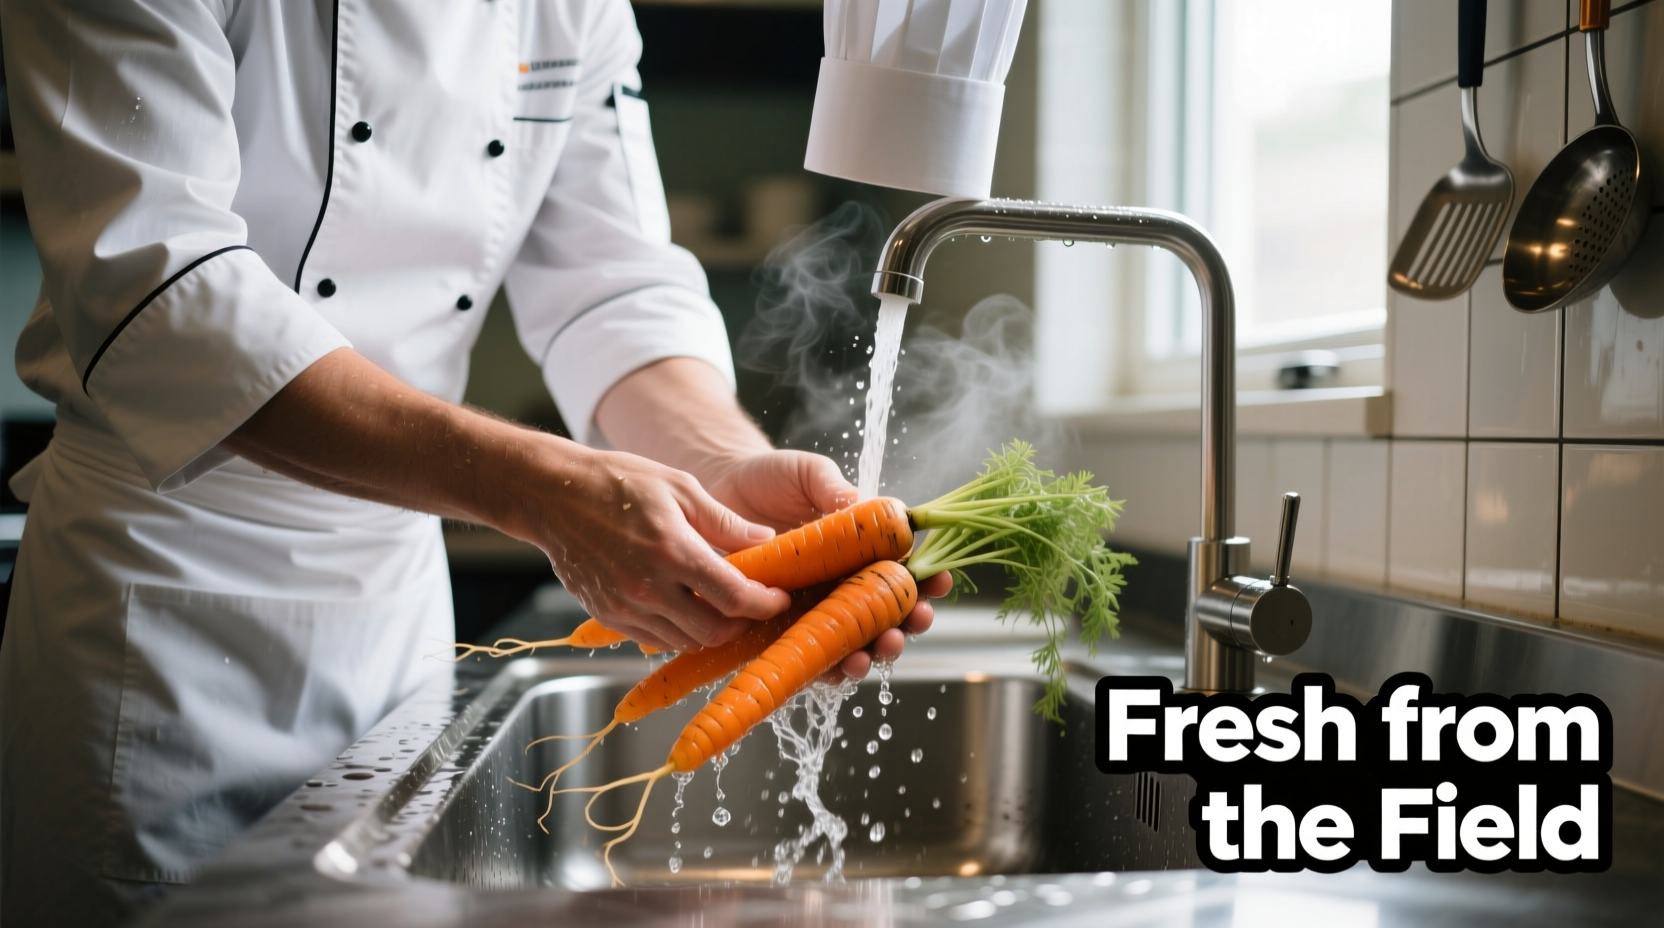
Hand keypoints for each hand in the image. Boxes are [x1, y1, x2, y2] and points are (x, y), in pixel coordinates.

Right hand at [523, 445, 791, 651]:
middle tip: (754, 605)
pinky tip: (686, 608)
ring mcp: (625, 605)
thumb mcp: (680, 487)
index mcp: (673, 550)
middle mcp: (648, 586)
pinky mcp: (607, 614)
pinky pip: (655, 639)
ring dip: (710, 630)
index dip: (765, 604)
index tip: (779, 599)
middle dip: (742, 622)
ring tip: (721, 607)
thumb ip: (725, 521)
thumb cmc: (618, 482)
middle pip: (714, 631)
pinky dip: (678, 632)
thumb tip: (767, 540)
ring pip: (685, 641)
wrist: (553, 494)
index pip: (734, 597)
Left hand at [703, 450, 950, 679]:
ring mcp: (815, 609)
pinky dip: (830, 668)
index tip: (939, 582)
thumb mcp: (807, 473)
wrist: (718, 490)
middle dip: (907, 622)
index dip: (927, 580)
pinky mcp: (783, 629)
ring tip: (878, 647)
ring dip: (874, 652)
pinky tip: (840, 666)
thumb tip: (865, 505)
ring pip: (856, 642)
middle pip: (888, 614)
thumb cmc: (769, 478)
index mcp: (862, 549)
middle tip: (912, 620)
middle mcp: (844, 584)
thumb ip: (834, 488)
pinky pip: (811, 658)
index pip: (904, 570)